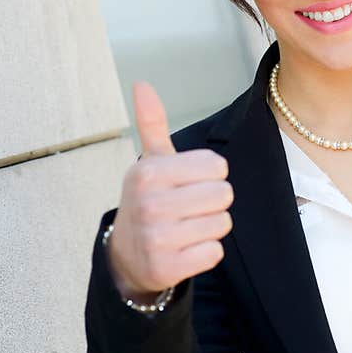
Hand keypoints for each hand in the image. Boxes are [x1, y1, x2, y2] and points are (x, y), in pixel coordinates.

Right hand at [106, 82, 232, 302]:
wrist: (127, 255)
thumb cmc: (149, 199)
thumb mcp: (150, 161)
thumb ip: (152, 123)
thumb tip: (142, 84)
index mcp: (148, 172)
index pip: (218, 166)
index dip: (211, 174)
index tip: (188, 182)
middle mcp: (149, 204)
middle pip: (224, 194)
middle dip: (214, 201)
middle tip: (189, 207)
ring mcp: (156, 239)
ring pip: (223, 223)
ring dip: (211, 227)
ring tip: (186, 227)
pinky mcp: (167, 268)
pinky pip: (215, 252)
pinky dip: (206, 252)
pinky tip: (185, 249)